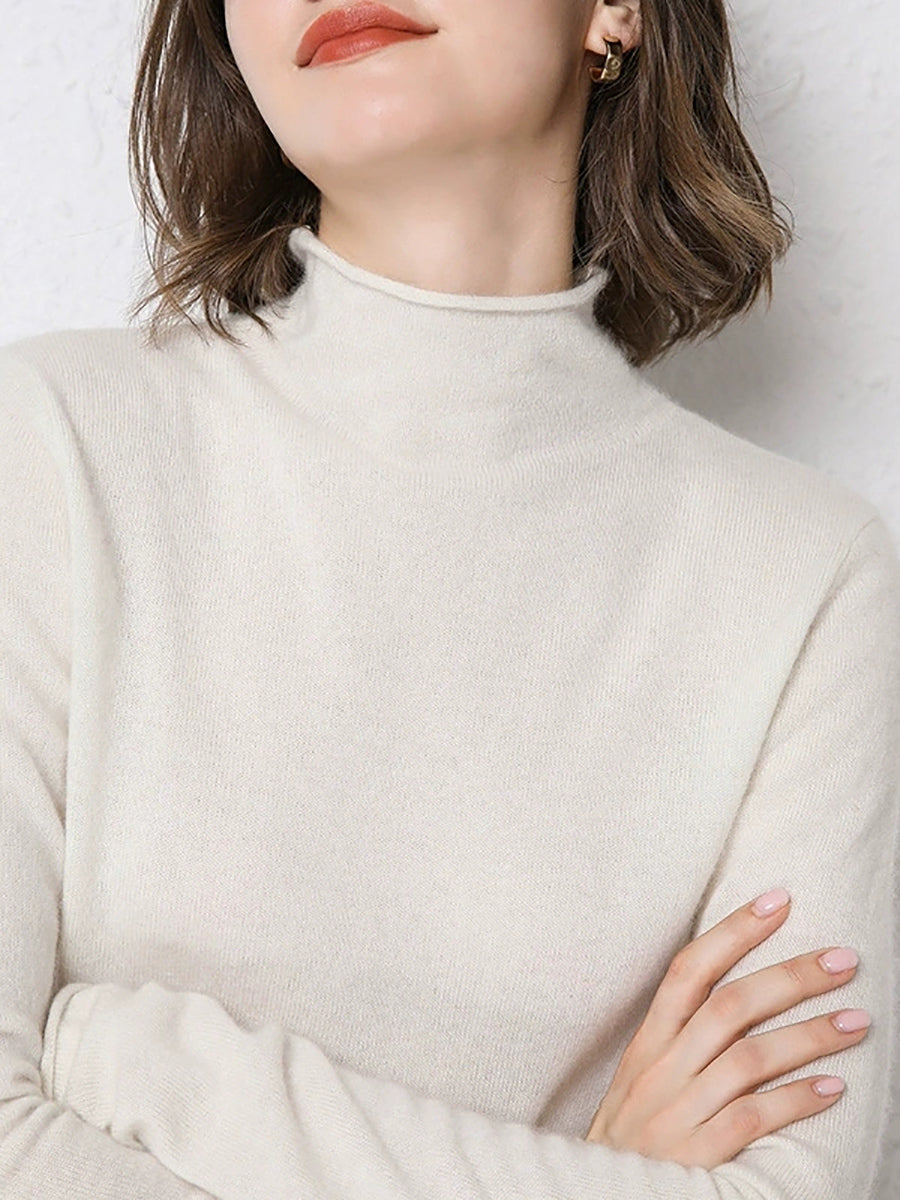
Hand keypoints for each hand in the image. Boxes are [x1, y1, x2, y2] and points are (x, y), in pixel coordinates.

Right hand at [584, 889, 868, 1168]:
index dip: (734, 931)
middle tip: (843, 959)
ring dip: (810, 1035)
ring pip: (749, 1058)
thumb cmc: (630, 1140)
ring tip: (857, 1020)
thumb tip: (741, 996)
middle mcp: (660, 1069)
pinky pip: (753, 1119)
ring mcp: (677, 1112)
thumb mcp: (641, 1080)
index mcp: (647, 1043)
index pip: (689, 970)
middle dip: (791, 976)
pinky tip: (832, 1088)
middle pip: (730, 1005)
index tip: (778, 900)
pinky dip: (795, 1101)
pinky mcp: (696, 1158)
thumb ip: (679, 1042)